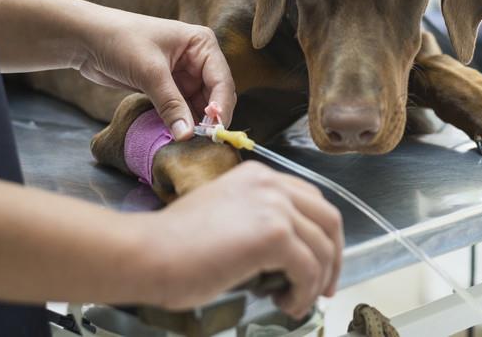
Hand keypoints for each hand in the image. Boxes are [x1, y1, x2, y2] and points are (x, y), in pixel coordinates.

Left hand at [73, 7, 235, 138]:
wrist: (86, 38)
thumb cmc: (120, 41)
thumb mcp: (149, 72)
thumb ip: (171, 104)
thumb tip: (187, 135)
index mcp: (202, 44)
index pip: (221, 81)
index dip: (221, 108)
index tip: (216, 133)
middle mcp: (198, 58)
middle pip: (215, 95)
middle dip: (210, 118)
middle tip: (204, 142)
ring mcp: (183, 73)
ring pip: (199, 105)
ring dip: (195, 122)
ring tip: (191, 143)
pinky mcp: (168, 86)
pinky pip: (181, 108)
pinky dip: (180, 121)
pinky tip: (177, 136)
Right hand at [136, 161, 342, 318]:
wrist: (149, 254)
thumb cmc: (175, 246)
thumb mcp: (225, 217)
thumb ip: (258, 222)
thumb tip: (287, 256)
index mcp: (258, 176)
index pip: (311, 201)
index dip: (323, 235)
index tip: (321, 264)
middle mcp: (271, 183)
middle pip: (328, 219)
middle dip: (332, 257)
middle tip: (325, 288)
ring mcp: (274, 206)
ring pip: (323, 248)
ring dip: (316, 282)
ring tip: (295, 302)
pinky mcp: (274, 234)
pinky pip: (309, 269)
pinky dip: (304, 292)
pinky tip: (287, 304)